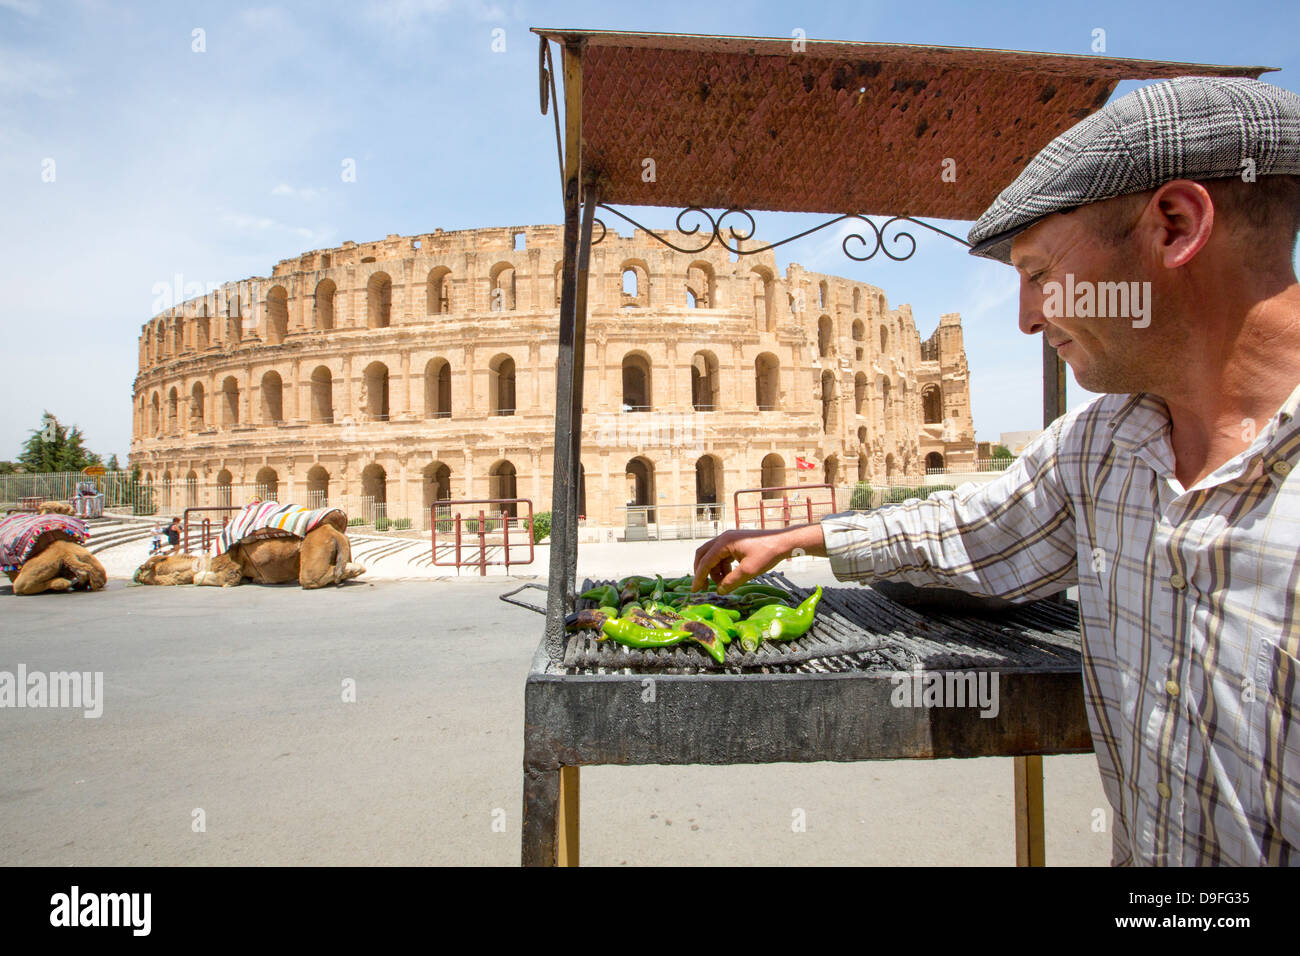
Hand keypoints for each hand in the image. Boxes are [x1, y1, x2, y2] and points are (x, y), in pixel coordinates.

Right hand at [691, 524, 825, 593]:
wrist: (783, 542)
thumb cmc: (767, 554)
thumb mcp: (748, 571)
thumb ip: (731, 581)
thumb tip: (719, 591)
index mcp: (724, 542)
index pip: (705, 561)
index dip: (699, 577)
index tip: (695, 591)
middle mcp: (723, 538)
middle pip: (703, 555)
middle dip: (702, 572)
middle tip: (703, 588)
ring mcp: (729, 540)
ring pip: (713, 556)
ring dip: (714, 571)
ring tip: (722, 585)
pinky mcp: (736, 543)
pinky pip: (723, 556)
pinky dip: (722, 567)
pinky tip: (730, 577)